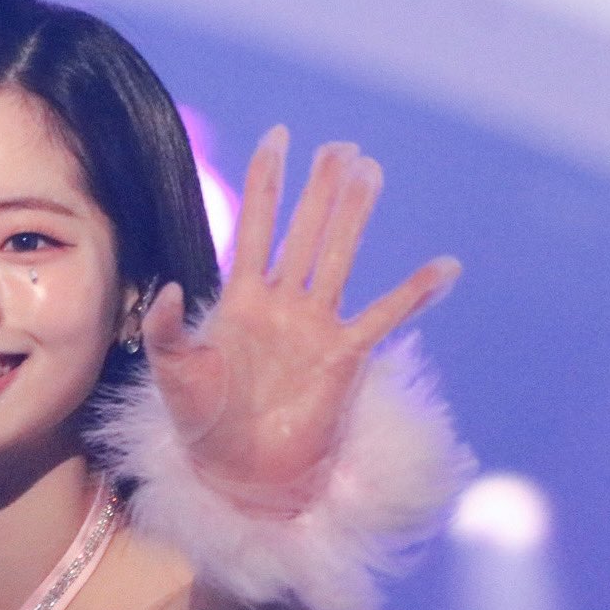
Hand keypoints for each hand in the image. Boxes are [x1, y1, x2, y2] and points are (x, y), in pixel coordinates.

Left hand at [143, 127, 460, 515]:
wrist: (238, 472)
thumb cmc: (201, 423)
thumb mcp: (172, 374)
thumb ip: (166, 330)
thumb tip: (166, 287)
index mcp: (240, 299)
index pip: (256, 227)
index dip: (267, 183)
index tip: (279, 137)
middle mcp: (282, 303)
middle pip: (306, 232)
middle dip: (321, 190)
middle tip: (341, 145)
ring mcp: (315, 326)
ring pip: (340, 258)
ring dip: (354, 217)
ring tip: (371, 171)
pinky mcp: (343, 357)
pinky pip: (385, 318)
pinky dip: (415, 294)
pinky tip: (444, 268)